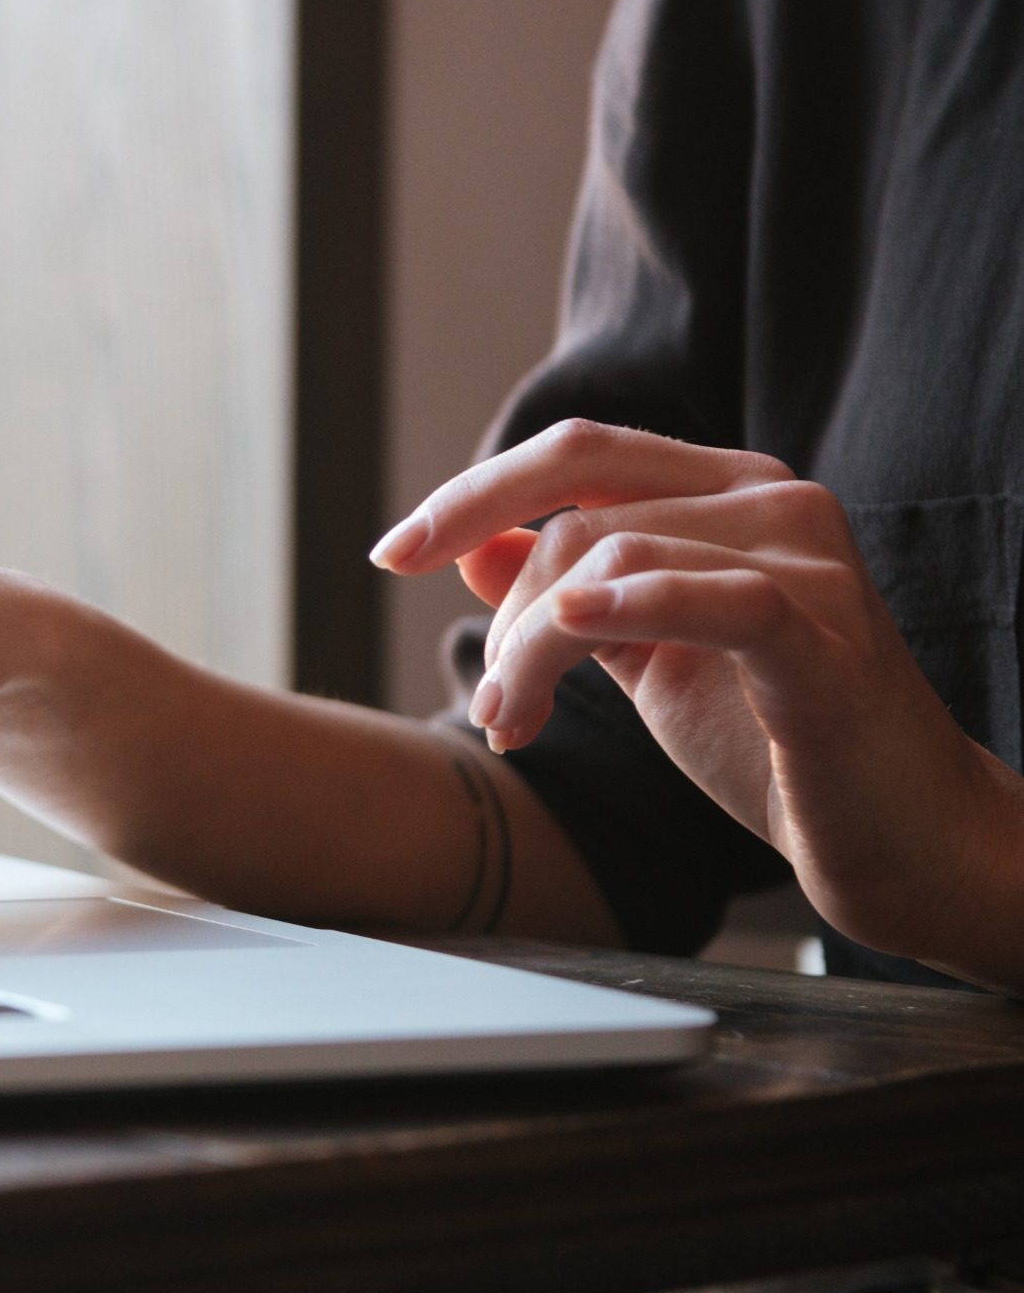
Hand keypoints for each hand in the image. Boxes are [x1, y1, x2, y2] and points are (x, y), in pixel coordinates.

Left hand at [372, 419, 1023, 979]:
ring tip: (515, 725)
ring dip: (529, 650)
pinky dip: (625, 608)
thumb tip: (470, 545)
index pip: (578, 452)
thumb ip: (570, 597)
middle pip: (578, 509)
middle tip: (485, 701)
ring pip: (607, 561)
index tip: (390, 552)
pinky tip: (565, 632)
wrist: (901, 839)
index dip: (473, 493)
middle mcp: (773, 501)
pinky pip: (708, 595)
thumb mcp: (649, 656)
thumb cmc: (777, 743)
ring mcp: (808, 560)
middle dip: (500, 603)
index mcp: (729, 493)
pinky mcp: (824, 635)